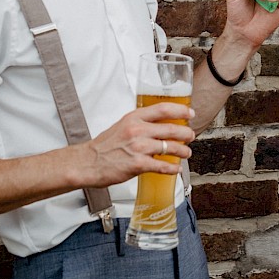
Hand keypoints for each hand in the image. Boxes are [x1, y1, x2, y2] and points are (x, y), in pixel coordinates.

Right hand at [81, 103, 195, 187]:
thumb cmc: (104, 146)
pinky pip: (162, 166)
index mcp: (134, 118)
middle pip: (171, 129)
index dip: (180, 111)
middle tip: (190, 136)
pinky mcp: (138, 164)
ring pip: (170, 147)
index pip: (163, 109)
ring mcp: (138, 147)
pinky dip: (172, 168)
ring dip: (182, 151)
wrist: (88, 163)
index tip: (190, 114)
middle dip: (186, 133)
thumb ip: (141, 123)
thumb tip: (160, 124)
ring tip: (186, 152)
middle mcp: (137, 130)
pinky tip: (176, 169)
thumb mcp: (122, 125)